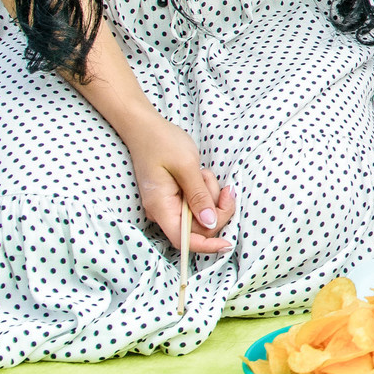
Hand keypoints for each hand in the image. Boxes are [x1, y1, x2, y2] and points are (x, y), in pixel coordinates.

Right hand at [123, 113, 234, 254]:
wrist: (145, 127)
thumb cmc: (162, 142)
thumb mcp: (186, 166)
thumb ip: (199, 196)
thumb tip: (211, 223)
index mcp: (161, 207)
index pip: (183, 240)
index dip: (206, 246)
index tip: (228, 243)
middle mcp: (163, 211)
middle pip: (198, 228)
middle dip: (217, 210)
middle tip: (226, 188)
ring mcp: (169, 205)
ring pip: (201, 215)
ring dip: (211, 196)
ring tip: (202, 173)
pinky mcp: (175, 198)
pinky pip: (197, 204)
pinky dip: (205, 192)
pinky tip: (199, 175)